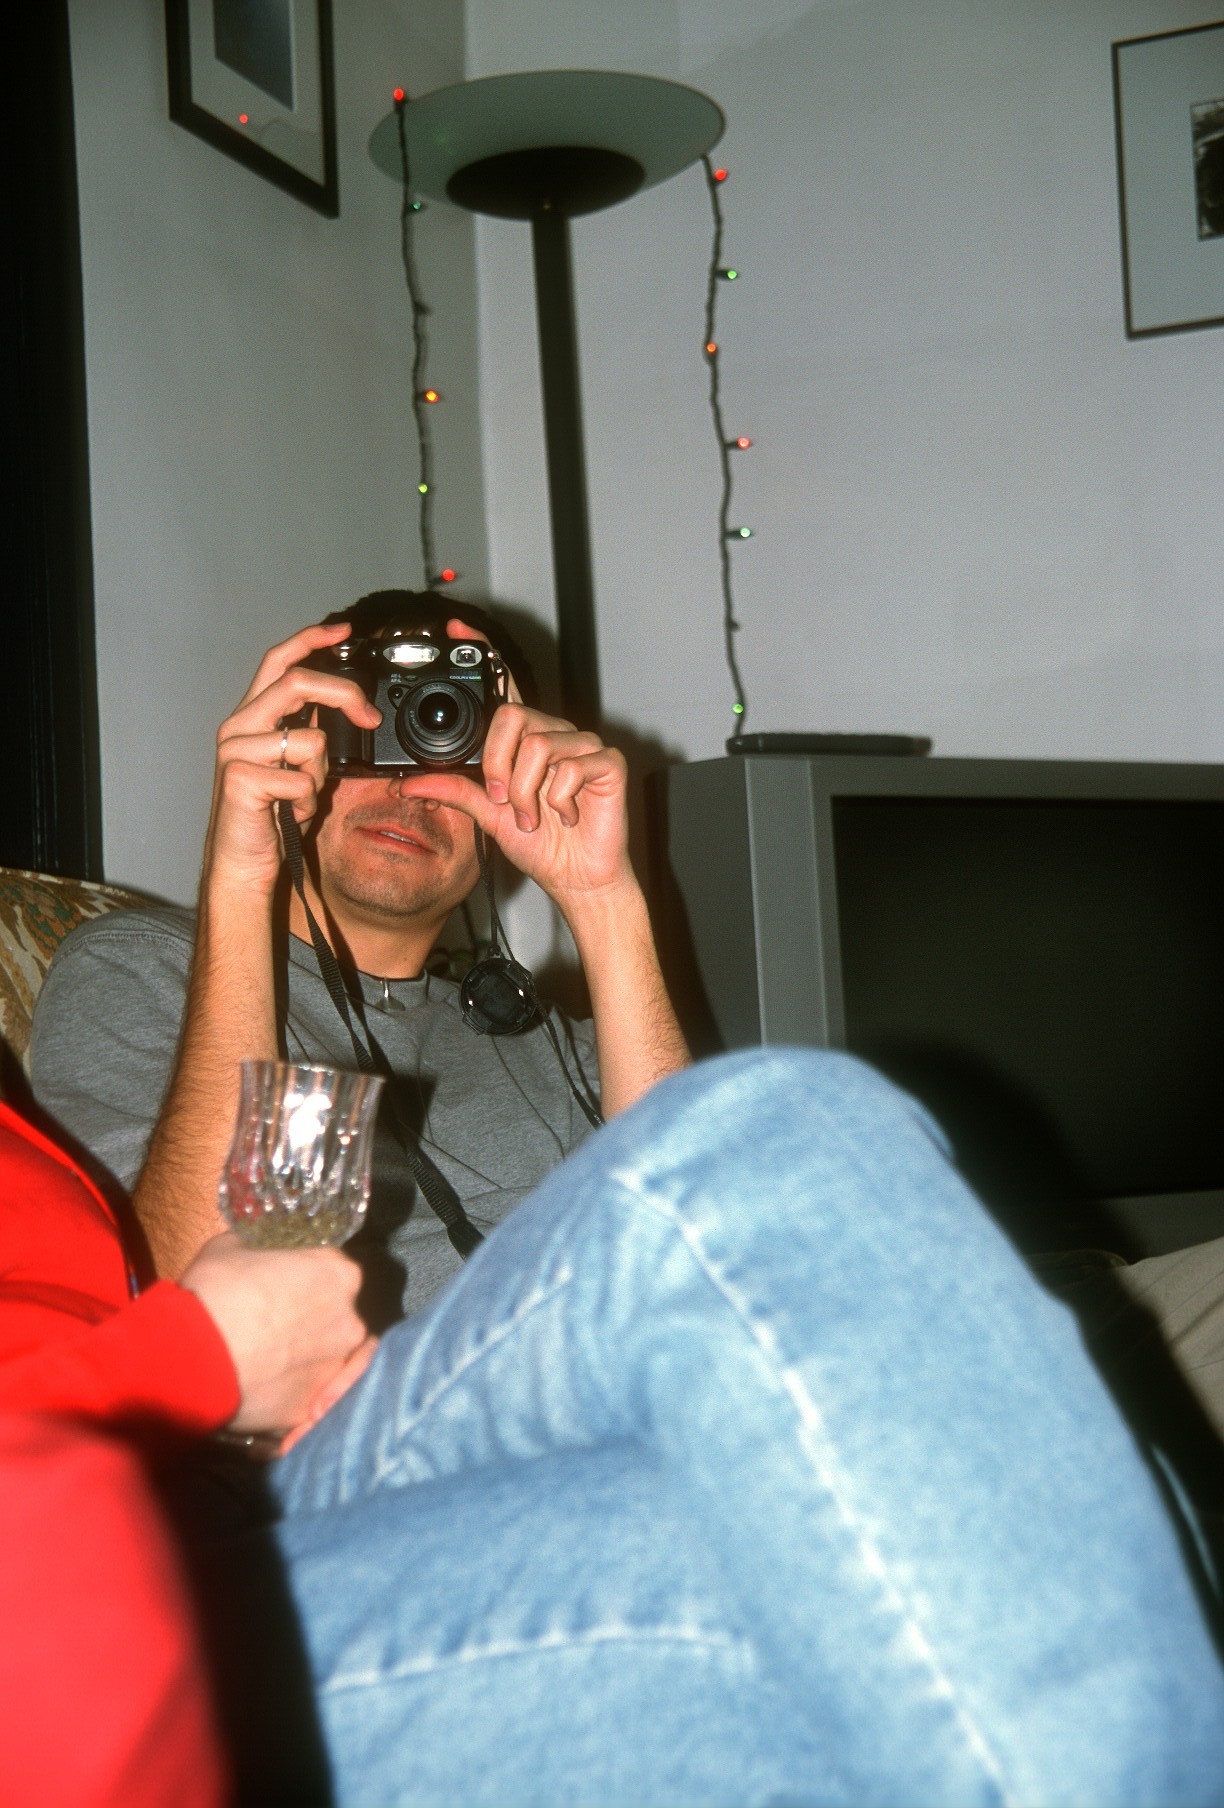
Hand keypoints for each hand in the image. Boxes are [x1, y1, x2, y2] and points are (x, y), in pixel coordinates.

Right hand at [180, 1232, 375, 1437]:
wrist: (192, 1354)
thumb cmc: (216, 1291)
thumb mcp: (232, 1246)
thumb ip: (259, 1248)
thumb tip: (256, 1253)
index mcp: (339, 1273)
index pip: (332, 1269)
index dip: (306, 1275)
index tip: (284, 1284)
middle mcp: (350, 1320)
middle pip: (337, 1315)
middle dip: (312, 1317)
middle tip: (275, 1321)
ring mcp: (335, 1367)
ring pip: (327, 1358)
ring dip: (306, 1356)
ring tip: (269, 1358)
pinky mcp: (313, 1406)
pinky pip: (310, 1397)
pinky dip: (296, 1393)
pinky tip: (274, 1387)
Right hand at [204, 622, 381, 893]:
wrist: (242, 862)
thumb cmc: (270, 814)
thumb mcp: (294, 764)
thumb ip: (308, 731)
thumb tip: (344, 705)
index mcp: (252, 716)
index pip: (279, 661)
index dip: (311, 639)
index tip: (344, 630)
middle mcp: (239, 726)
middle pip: (296, 682)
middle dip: (343, 693)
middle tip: (370, 715)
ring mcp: (236, 751)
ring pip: (308, 739)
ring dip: (320, 773)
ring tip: (304, 795)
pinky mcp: (239, 780)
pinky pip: (300, 781)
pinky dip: (308, 801)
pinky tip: (292, 814)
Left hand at [392, 619, 633, 910]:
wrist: (577, 878)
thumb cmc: (540, 845)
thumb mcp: (487, 816)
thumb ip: (454, 790)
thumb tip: (407, 783)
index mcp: (525, 740)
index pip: (505, 687)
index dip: (483, 652)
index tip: (456, 628)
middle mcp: (554, 733)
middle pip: (514, 716)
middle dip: (500, 765)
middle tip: (504, 801)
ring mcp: (583, 745)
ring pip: (540, 746)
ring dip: (528, 795)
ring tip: (535, 818)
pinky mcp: (608, 762)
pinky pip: (572, 766)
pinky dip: (560, 799)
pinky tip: (567, 815)